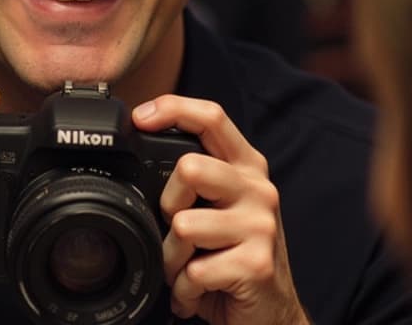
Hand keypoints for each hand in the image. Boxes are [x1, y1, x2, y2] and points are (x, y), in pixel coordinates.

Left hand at [132, 95, 309, 324]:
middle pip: (190, 167)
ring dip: (172, 259)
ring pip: (183, 225)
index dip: (173, 108)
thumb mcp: (219, 209)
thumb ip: (196, 181)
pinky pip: (193, 271)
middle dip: (167, 205)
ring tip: (188, 269)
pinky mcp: (256, 264)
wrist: (270, 316)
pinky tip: (199, 292)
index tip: (140, 118)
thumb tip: (144, 151)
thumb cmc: (234, 258)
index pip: (213, 117)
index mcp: (246, 168)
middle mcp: (258, 189)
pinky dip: (185, 290)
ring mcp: (261, 226)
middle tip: (177, 231)